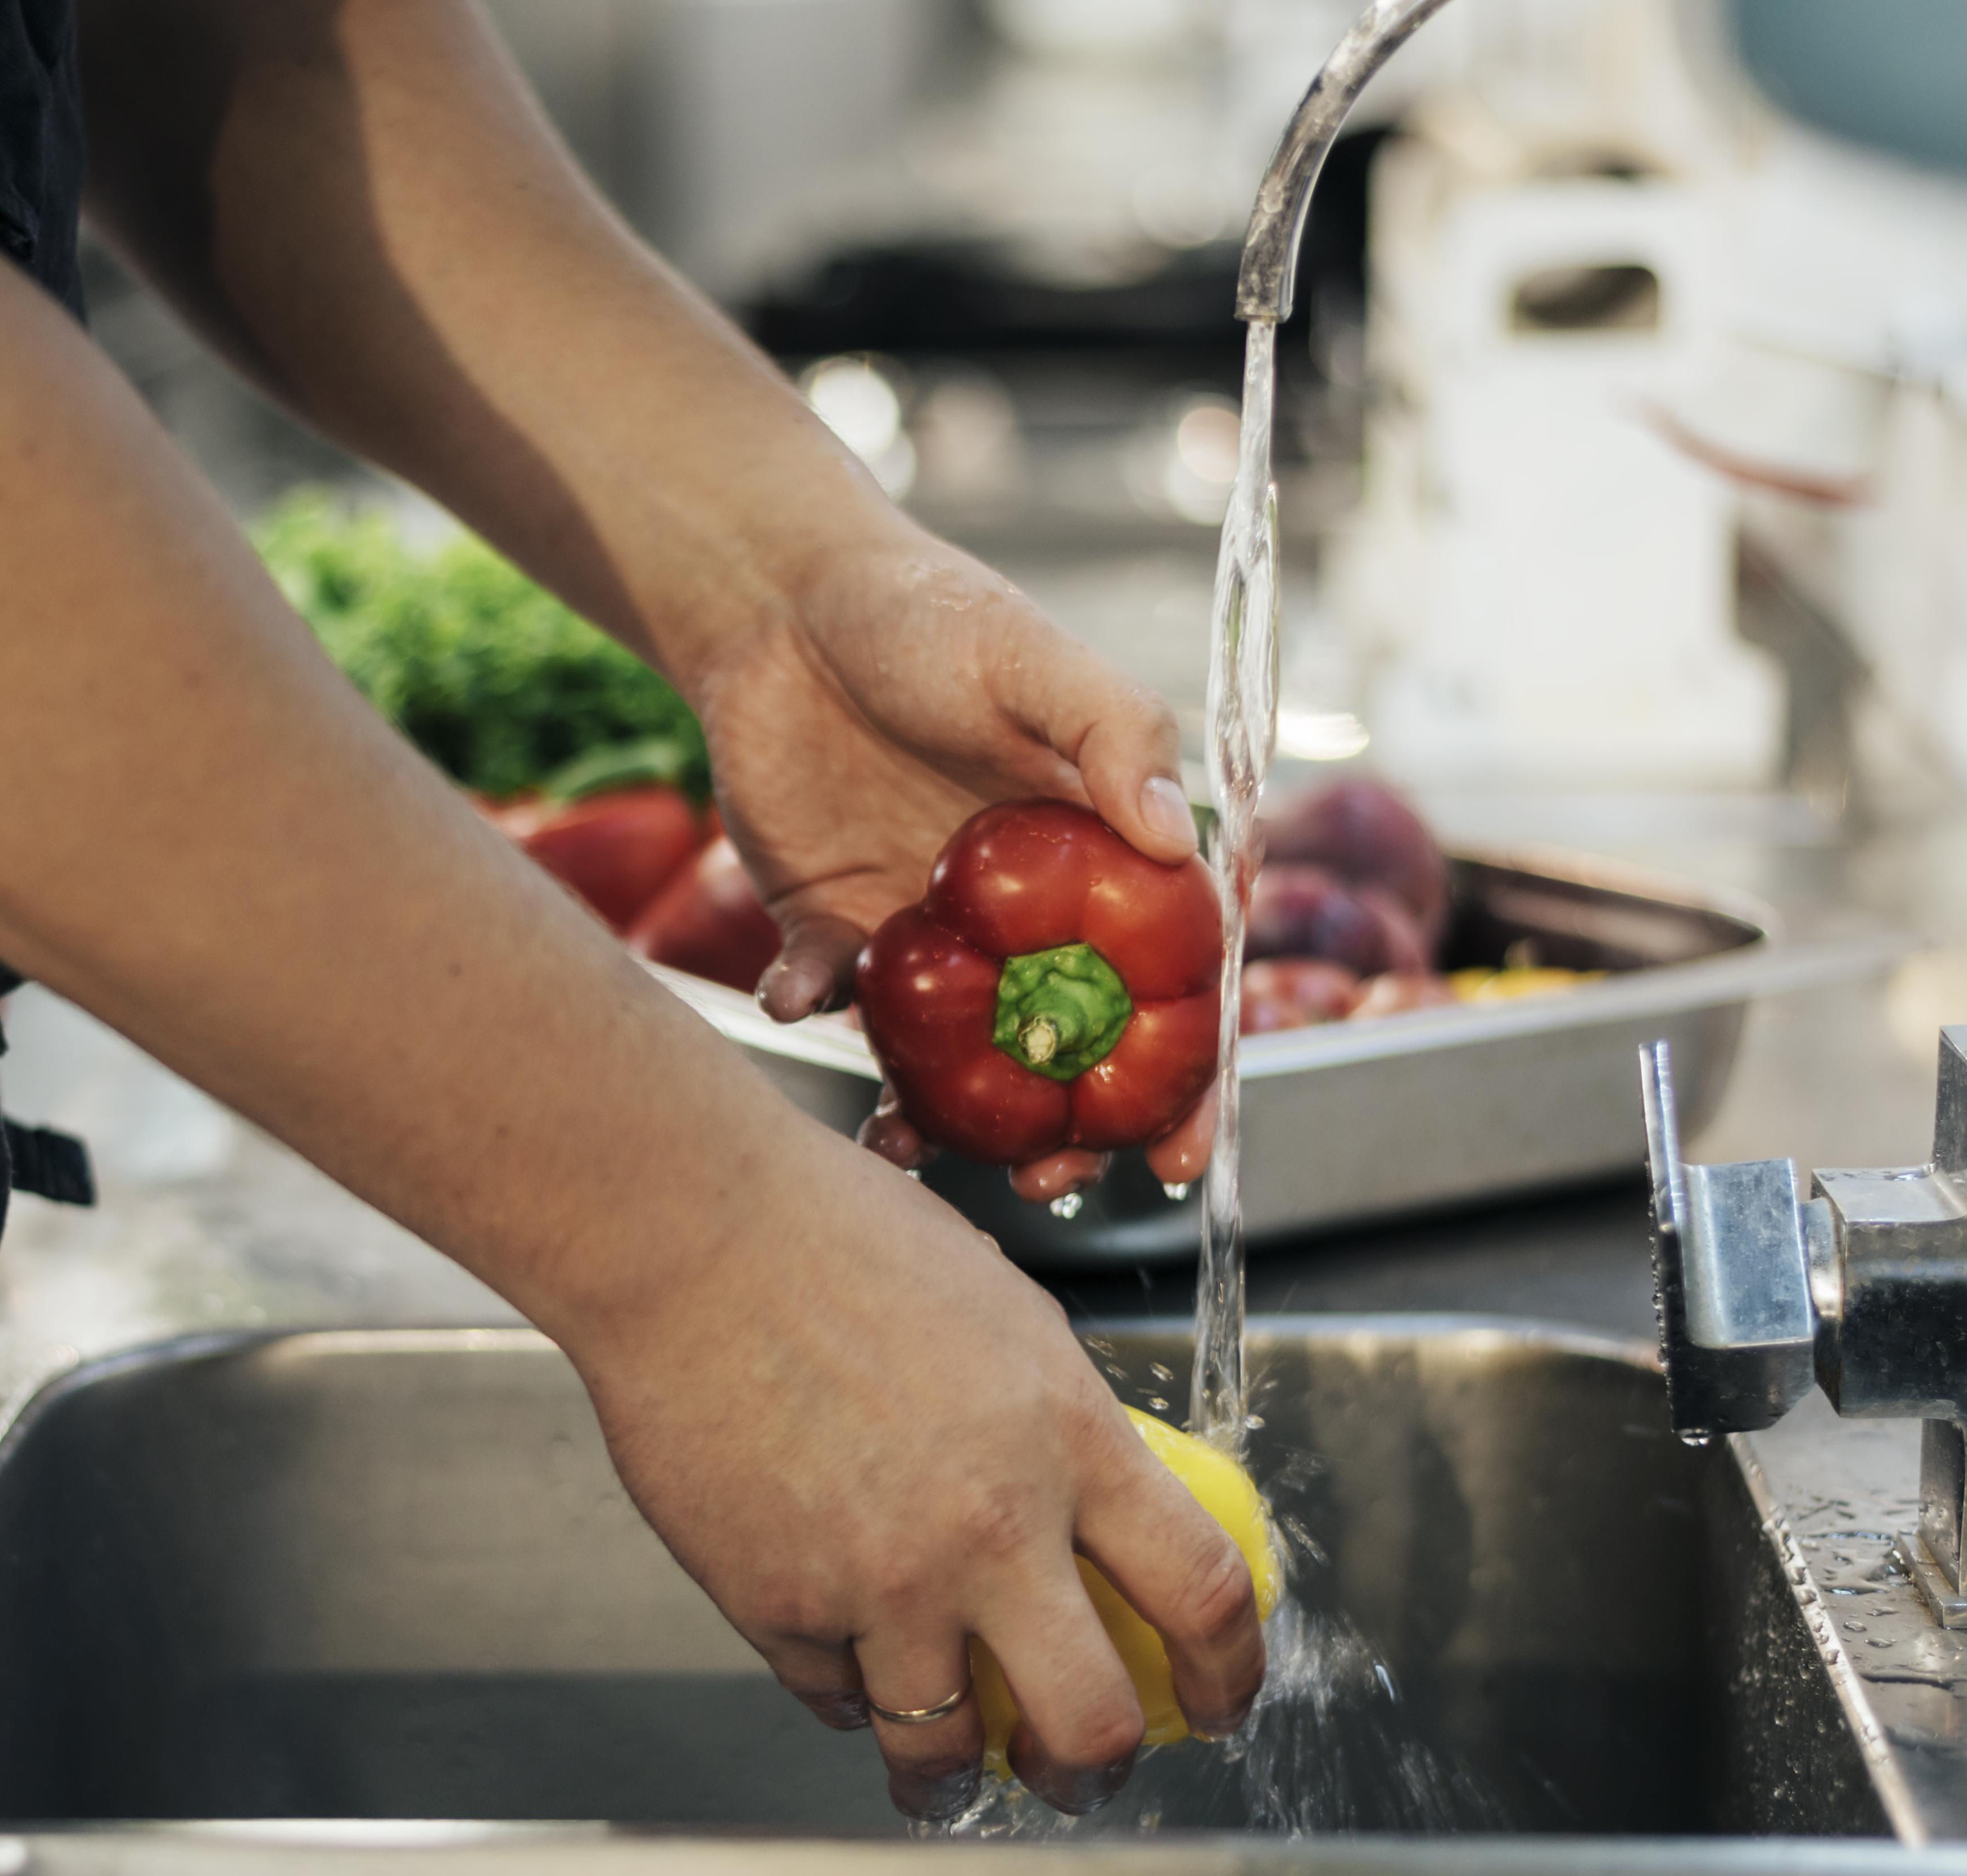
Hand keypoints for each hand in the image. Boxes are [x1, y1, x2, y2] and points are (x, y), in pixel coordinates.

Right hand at [569, 1139, 1264, 1818]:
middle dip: (1094, 1770)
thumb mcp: (1004, 1315)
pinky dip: (846, 1698)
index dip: (1230, 1673)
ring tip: (949, 1773)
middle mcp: (988, 1526)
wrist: (690, 1236)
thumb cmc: (837, 1239)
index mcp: (1067, 1439)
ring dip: (956, 1777)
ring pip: (944, 1748)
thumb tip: (1086, 1500)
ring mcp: (880, 1579)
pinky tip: (845, 1672)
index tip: (1217, 1703)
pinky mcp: (779, 1604)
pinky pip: (831, 1697)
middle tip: (1080, 1771)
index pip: (1200, 1590)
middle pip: (1088, 1718)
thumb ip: (1056, 1423)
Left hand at [689, 531, 1218, 1202]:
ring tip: (910, 1149)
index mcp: (1093, 858)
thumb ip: (1113, 734)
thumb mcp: (1032, 656)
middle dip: (1063, 1132)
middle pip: (1062, 1049)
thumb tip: (1169, 835)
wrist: (780, 601)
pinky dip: (813, 1006)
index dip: (1186, 1077)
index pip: (1167, 984)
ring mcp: (928, 927)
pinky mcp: (834, 921)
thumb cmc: (924, 612)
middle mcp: (1019, 911)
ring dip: (936, 1113)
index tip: (1183, 1156)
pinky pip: (831, 992)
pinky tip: (799, 995)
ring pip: (949, 1054)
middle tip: (1048, 1183)